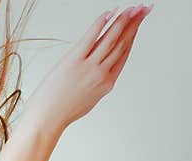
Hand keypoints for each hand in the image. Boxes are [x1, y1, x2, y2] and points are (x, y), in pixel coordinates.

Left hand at [25, 5, 152, 132]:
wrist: (47, 118)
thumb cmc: (62, 111)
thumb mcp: (87, 99)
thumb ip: (96, 83)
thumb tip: (97, 71)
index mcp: (107, 83)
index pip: (124, 53)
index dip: (133, 35)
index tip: (139, 23)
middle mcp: (101, 74)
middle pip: (122, 43)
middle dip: (135, 23)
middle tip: (144, 9)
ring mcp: (89, 67)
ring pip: (111, 39)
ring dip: (123, 20)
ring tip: (133, 8)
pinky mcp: (74, 61)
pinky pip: (91, 38)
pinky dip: (101, 24)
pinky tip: (109, 13)